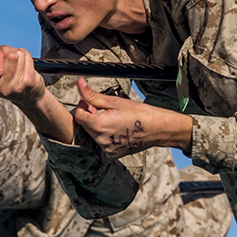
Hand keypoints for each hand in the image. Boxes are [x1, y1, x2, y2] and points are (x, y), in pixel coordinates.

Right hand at [0, 44, 73, 142]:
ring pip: (17, 54)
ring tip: (17, 61)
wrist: (30, 97)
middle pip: (6, 55)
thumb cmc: (10, 81)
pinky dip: (26, 56)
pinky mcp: (31, 81)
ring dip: (17, 52)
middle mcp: (3, 88)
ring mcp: (18, 86)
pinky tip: (26, 63)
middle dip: (7, 49)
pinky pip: (27, 57)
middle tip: (8, 54)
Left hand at [74, 78, 192, 157]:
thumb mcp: (115, 101)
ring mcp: (107, 149)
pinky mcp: (113, 153)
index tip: (88, 100)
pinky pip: (103, 142)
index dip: (82, 106)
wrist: (158, 128)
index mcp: (99, 126)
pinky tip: (117, 127)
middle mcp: (101, 140)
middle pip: (85, 125)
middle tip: (102, 107)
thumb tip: (80, 84)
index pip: (79, 116)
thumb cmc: (140, 113)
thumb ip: (93, 95)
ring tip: (113, 117)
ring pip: (94, 134)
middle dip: (90, 115)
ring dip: (97, 125)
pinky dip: (105, 135)